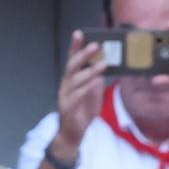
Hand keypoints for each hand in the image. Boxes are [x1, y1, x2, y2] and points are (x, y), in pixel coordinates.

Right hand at [51, 30, 106, 158]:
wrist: (73, 135)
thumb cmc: (82, 113)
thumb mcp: (93, 94)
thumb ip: (96, 82)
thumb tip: (102, 68)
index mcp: (71, 80)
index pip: (72, 60)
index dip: (74, 46)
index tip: (79, 33)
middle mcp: (66, 85)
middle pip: (72, 66)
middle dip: (83, 55)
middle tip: (96, 46)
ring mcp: (65, 96)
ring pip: (75, 80)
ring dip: (90, 71)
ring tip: (103, 64)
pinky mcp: (67, 108)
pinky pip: (77, 96)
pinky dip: (86, 88)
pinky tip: (96, 82)